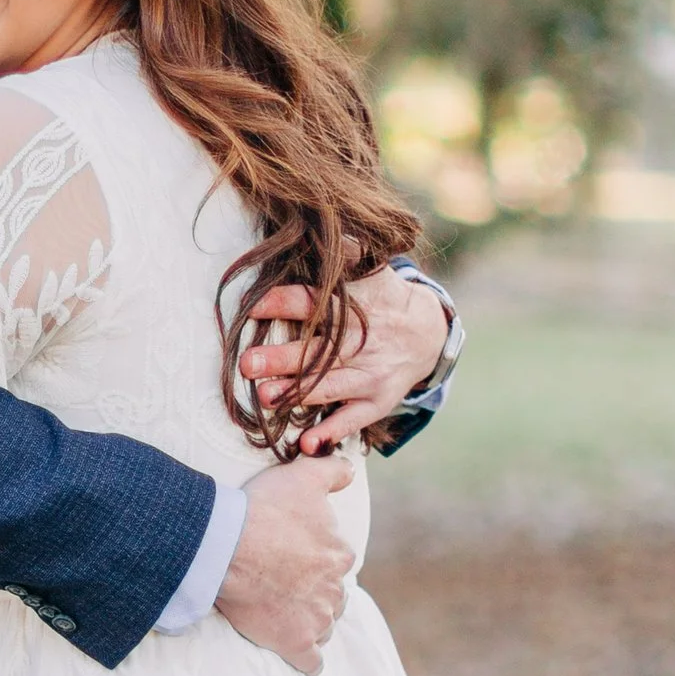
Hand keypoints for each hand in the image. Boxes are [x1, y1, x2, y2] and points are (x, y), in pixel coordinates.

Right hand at [211, 455, 354, 675]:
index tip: (291, 557)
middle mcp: (335, 590)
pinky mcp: (296, 644)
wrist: (227, 547)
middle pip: (332, 597)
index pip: (336, 563)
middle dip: (314, 594)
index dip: (314, 561)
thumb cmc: (263, 510)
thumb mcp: (303, 477)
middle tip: (283, 585)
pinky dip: (307, 660)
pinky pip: (312, 663)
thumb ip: (334, 471)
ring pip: (323, 627)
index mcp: (340, 555)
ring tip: (282, 614)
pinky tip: (296, 653)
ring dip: (309, 622)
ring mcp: (317, 620)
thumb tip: (353, 470)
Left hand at [237, 268, 448, 448]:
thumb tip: (337, 230)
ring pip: (330, 386)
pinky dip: (330, 433)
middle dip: (282, 358)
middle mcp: (363, 342)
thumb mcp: (373, 272)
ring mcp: (370, 375)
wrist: (427, 334)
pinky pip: (352, 421)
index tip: (255, 306)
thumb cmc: (382, 299)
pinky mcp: (376, 402)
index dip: (286, 303)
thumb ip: (351, 256)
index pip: (317, 302)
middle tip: (247, 364)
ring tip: (267, 398)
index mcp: (357, 306)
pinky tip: (306, 445)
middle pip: (318, 351)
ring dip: (299, 394)